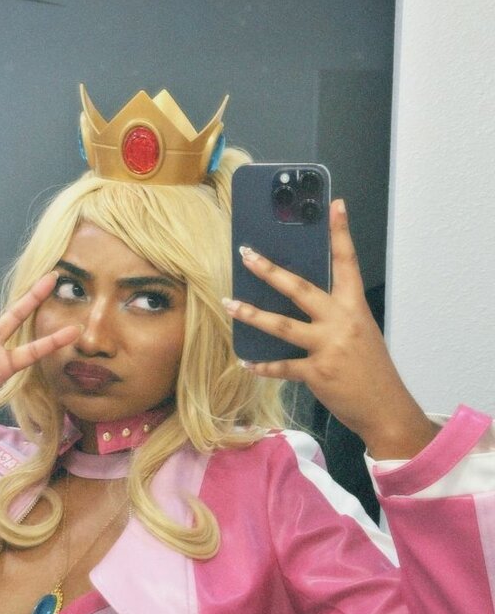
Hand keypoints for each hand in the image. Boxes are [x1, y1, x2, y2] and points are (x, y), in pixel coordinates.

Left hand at [223, 200, 438, 458]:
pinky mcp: (317, 373)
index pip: (347, 263)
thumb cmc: (371, 370)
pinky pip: (282, 366)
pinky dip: (263, 365)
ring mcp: (328, 347)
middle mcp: (341, 322)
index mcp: (355, 308)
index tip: (334, 205)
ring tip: (229, 303)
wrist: (385, 409)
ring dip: (251, 313)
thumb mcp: (361, 333)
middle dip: (270, 270)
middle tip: (247, 254)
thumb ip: (335, 316)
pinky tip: (246, 361)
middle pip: (300, 288)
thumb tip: (302, 303)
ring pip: (282, 325)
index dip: (341, 233)